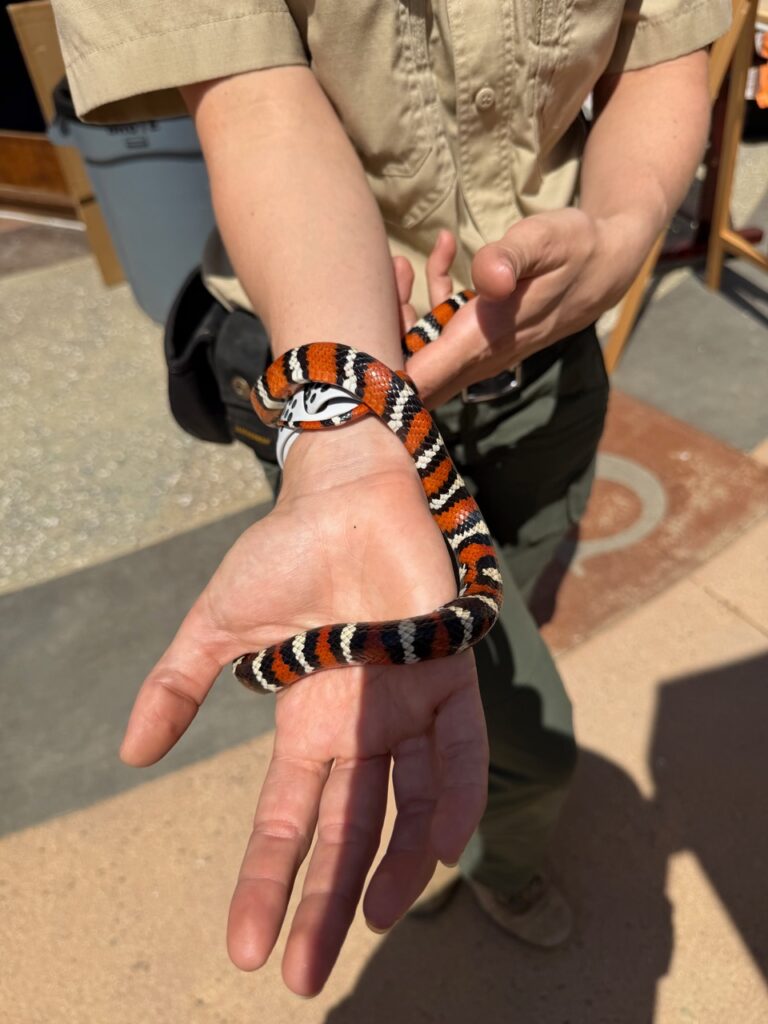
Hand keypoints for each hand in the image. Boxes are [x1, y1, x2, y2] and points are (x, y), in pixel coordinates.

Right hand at [120, 418, 487, 995]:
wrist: (345, 491)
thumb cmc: (286, 552)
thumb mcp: (218, 626)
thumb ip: (176, 684)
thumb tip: (130, 754)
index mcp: (309, 723)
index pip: (288, 820)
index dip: (265, 882)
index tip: (246, 947)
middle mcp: (362, 727)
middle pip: (346, 831)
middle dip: (326, 901)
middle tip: (306, 976)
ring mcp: (408, 704)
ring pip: (409, 804)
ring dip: (396, 864)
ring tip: (369, 918)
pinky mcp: (451, 671)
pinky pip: (460, 748)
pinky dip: (455, 794)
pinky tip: (441, 845)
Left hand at [395, 211, 629, 406]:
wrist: (606, 266)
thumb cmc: (574, 249)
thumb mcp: (546, 239)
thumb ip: (512, 256)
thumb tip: (488, 278)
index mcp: (483, 341)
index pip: (417, 383)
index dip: (381, 375)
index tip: (360, 341)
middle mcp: (476, 358)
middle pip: (406, 376)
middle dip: (382, 338)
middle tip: (388, 280)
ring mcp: (476, 354)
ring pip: (419, 357)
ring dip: (401, 315)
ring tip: (402, 265)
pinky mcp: (478, 341)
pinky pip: (439, 336)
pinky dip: (427, 302)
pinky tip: (440, 253)